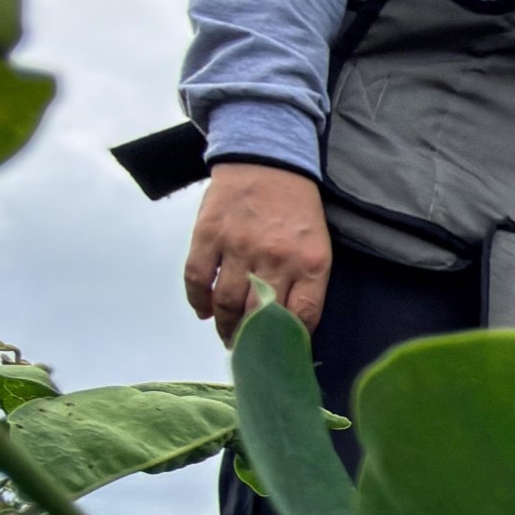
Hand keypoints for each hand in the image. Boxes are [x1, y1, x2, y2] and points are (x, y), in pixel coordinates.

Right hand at [184, 162, 329, 344]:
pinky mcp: (208, 235)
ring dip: (224, 326)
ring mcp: (239, 247)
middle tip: (247, 353)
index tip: (281, 353)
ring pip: (226, 303)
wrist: (268, 161)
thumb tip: (292, 328)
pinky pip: (196, 279)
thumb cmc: (297, 210)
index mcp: (310, 263)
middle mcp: (275, 258)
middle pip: (259, 318)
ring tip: (227, 336)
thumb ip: (307, 284)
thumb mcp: (318, 246)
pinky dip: (197, 301)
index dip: (289, 342)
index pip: (302, 317)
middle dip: (252, 342)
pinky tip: (204, 311)